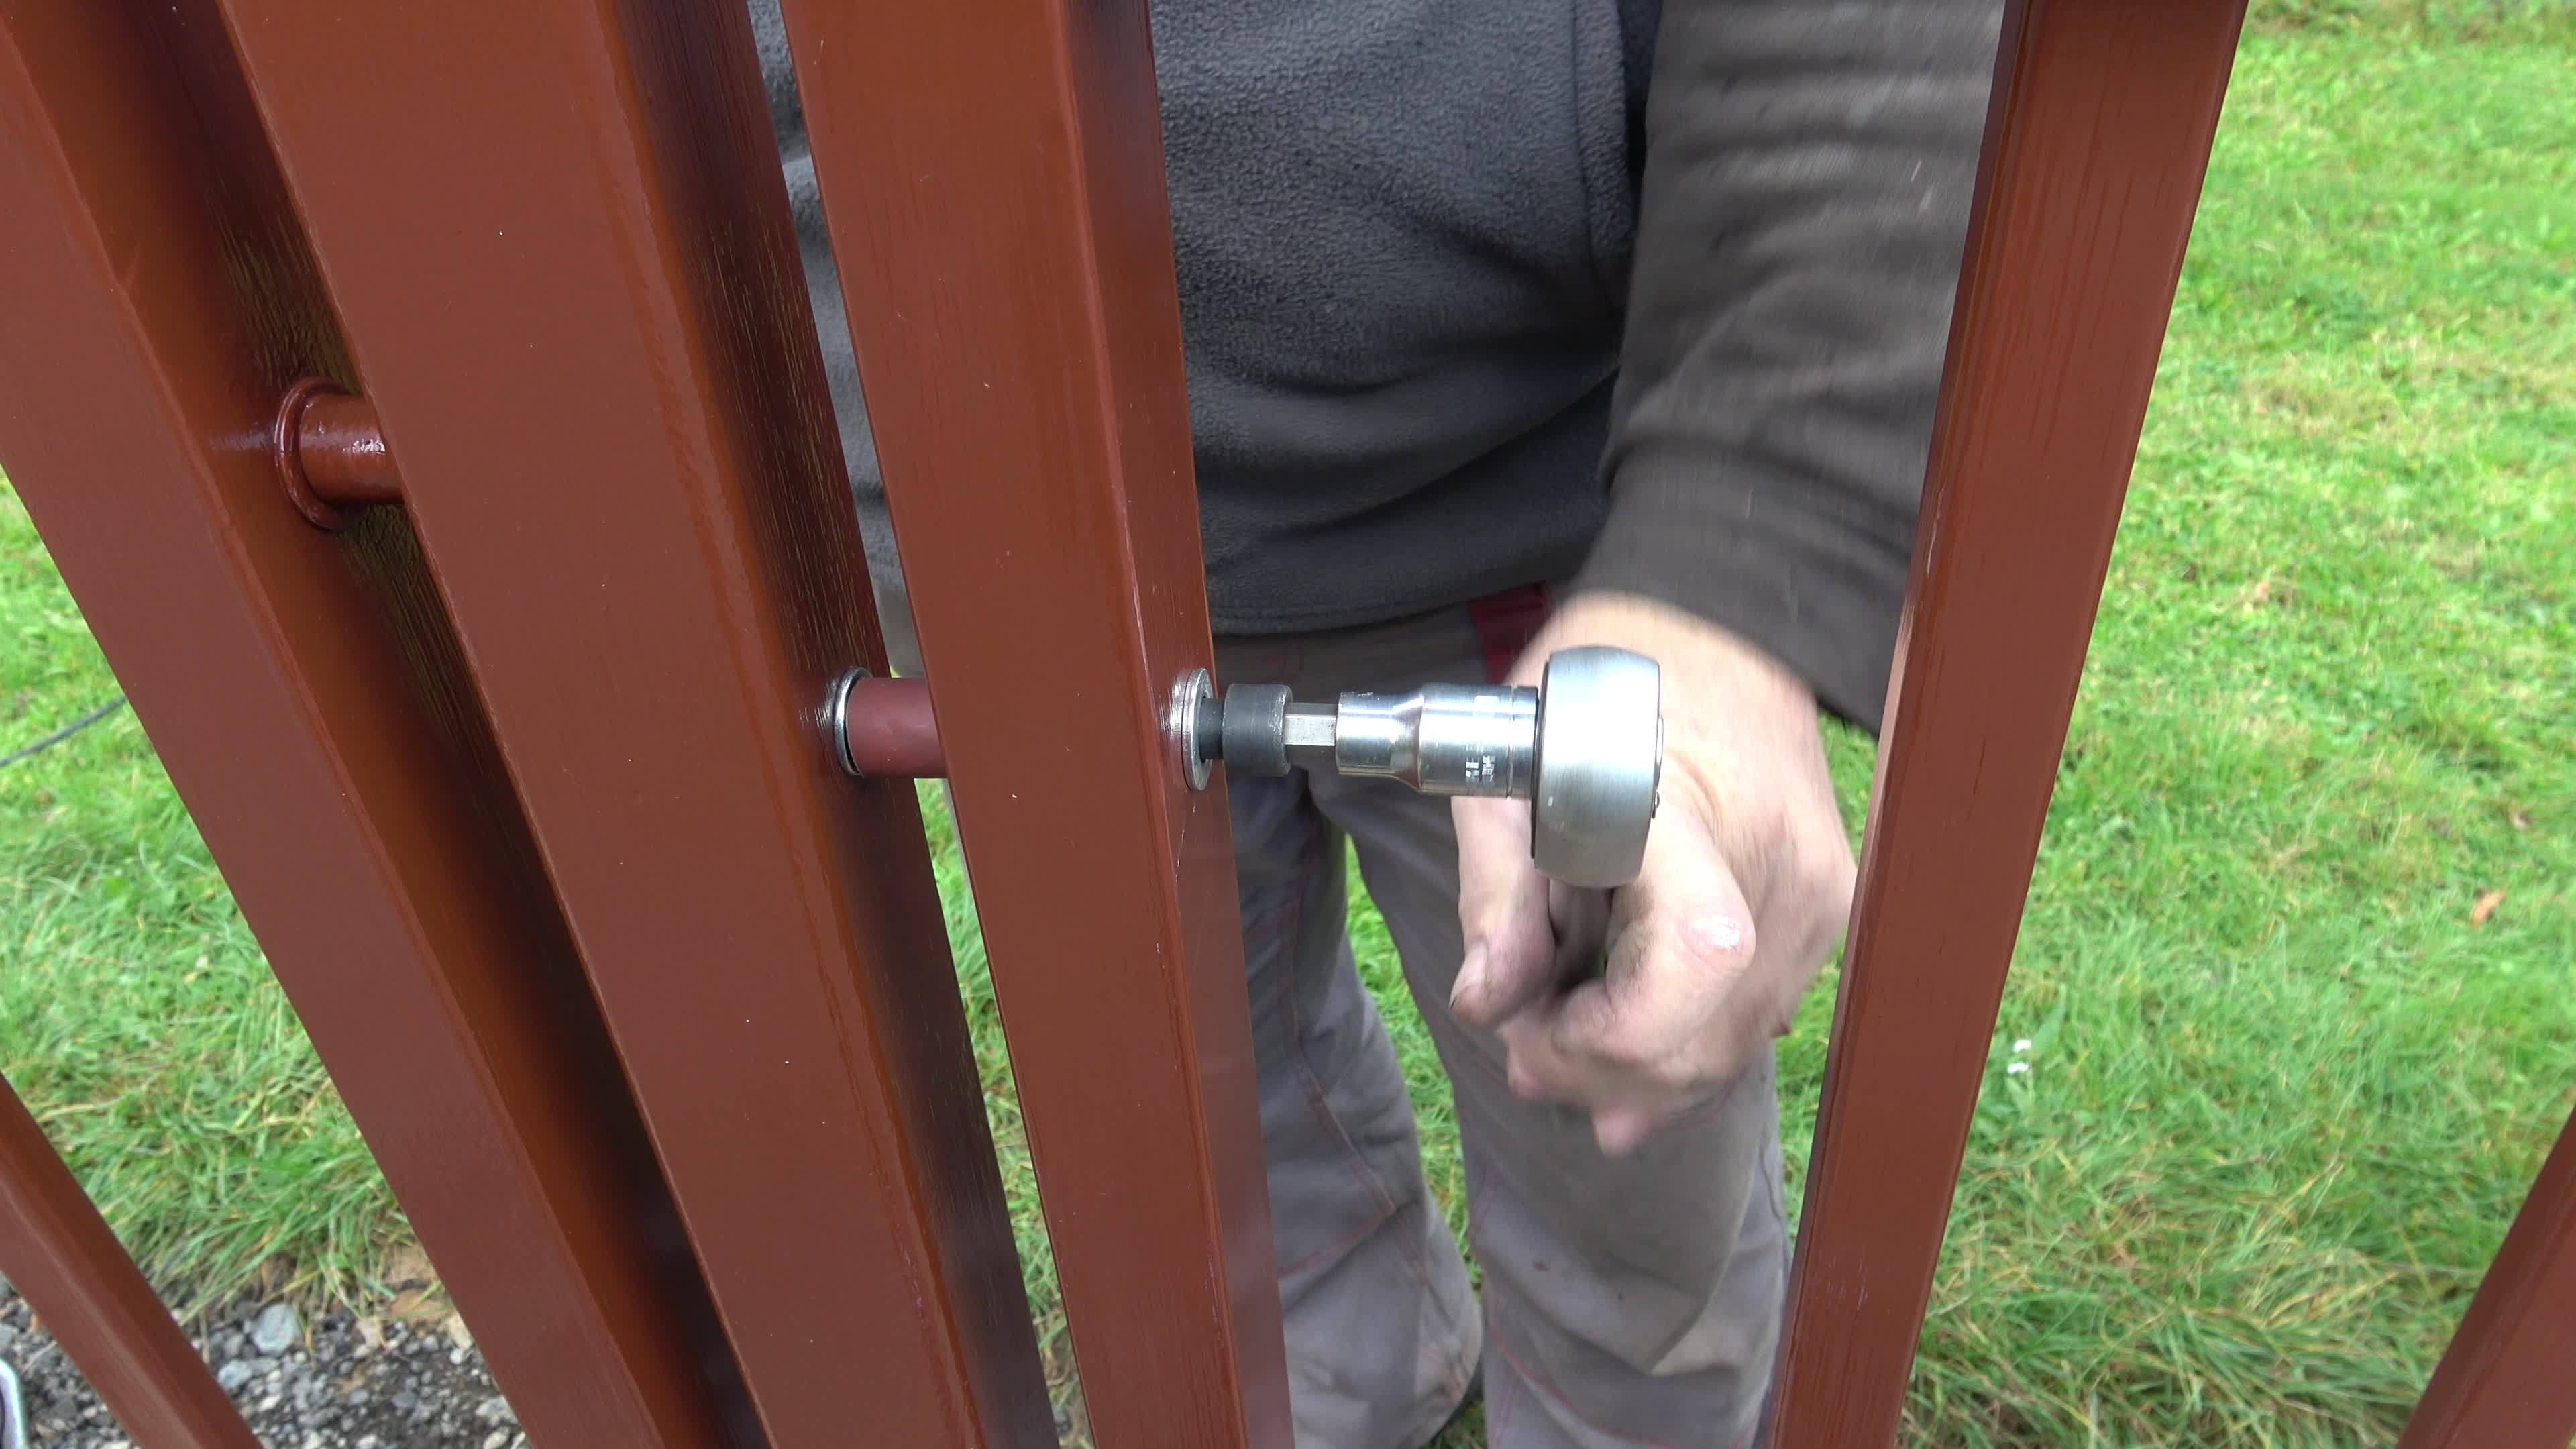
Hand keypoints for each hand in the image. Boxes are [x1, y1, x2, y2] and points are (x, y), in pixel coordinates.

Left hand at [1449, 592, 1857, 1153]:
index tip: (1537, 1028)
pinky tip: (1624, 1038)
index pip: (1695, 962)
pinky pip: (1755, 1015)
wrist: (1720, 634)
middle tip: (1525, 1054)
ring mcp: (1817, 893)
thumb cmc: (1601, 691)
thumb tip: (1487, 1002)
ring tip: (1561, 1047)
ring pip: (1732, 1046)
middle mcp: (1777, 861)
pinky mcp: (1827, 913)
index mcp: (1692, 812)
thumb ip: (1495, 890)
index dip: (1612, 1035)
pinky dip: (1686, 1045)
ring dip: (1641, 1075)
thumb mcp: (1509, 770)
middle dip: (1605, 1074)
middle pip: (1706, 1035)